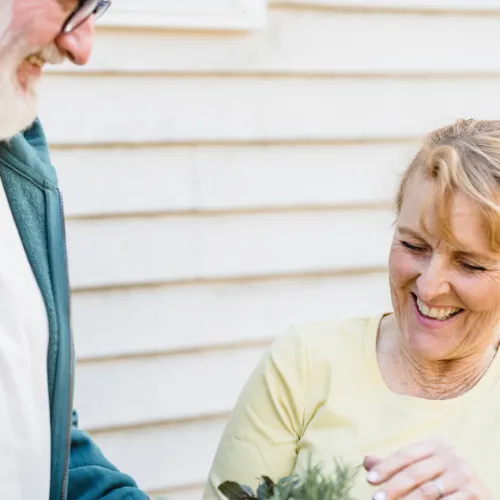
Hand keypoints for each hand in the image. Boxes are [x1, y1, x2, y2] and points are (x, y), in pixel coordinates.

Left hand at [363, 437, 491, 498]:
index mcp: (436, 444)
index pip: (405, 454)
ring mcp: (463, 473)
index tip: (370, 480)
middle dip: (392, 487)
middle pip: (414, 472)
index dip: (386, 467)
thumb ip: (396, 466)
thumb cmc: (443, 479)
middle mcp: (451, 454)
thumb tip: (366, 460)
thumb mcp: (421, 467)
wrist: (478, 494)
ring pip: (427, 491)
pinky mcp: (473, 492)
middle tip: (376, 499)